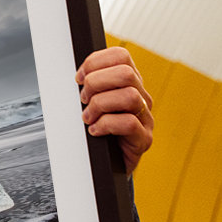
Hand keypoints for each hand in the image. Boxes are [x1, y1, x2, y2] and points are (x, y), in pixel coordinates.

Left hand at [76, 46, 153, 174]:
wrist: (106, 166)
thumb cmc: (97, 131)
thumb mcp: (91, 103)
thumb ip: (89, 86)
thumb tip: (76, 76)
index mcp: (129, 83)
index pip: (120, 56)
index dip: (95, 62)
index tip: (79, 78)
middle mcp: (141, 97)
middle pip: (126, 73)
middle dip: (96, 83)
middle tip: (83, 99)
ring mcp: (145, 118)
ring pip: (129, 96)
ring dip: (100, 105)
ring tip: (88, 117)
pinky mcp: (144, 139)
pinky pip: (128, 123)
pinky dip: (105, 125)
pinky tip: (95, 131)